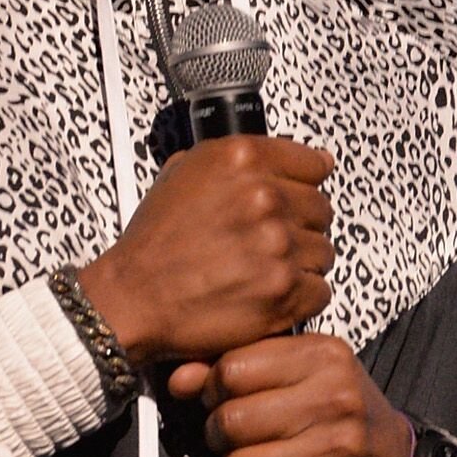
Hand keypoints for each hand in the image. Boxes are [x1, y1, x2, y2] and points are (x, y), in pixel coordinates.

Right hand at [75, 136, 333, 364]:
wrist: (132, 297)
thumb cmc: (153, 244)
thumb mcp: (182, 173)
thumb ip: (234, 162)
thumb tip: (284, 158)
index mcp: (242, 159)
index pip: (314, 164)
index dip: (305, 185)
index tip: (302, 195)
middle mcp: (264, 196)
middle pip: (321, 209)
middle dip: (300, 227)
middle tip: (268, 242)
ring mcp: (277, 244)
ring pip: (324, 251)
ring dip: (300, 263)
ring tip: (264, 270)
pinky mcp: (284, 289)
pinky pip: (320, 291)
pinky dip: (300, 298)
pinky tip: (269, 294)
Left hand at [168, 335, 414, 456]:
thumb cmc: (337, 413)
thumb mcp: (299, 374)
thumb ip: (236, 369)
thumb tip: (177, 380)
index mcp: (324, 357)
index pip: (233, 368)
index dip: (213, 388)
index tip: (222, 399)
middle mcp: (335, 399)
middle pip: (231, 420)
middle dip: (218, 435)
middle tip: (232, 439)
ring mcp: (337, 449)